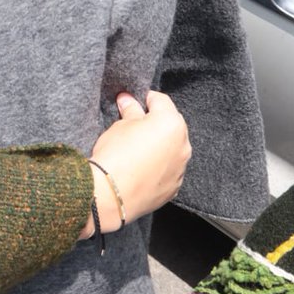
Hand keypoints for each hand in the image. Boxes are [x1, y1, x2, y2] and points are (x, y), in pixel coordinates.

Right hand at [78, 91, 190, 237]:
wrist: (111, 194)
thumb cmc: (116, 155)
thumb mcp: (120, 125)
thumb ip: (130, 111)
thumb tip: (128, 101)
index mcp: (171, 123)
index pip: (160, 101)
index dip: (144, 99)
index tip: (132, 102)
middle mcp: (183, 145)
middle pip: (171, 125)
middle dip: (154, 123)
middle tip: (133, 126)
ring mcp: (181, 168)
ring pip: (171, 149)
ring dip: (159, 146)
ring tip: (136, 150)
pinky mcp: (174, 187)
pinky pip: (169, 170)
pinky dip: (158, 166)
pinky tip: (140, 168)